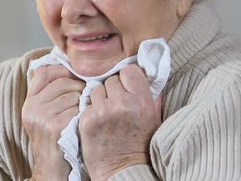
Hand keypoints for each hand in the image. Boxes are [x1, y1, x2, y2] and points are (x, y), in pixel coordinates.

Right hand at [22, 65, 84, 180]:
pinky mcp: (56, 126)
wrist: (51, 169)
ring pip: (73, 94)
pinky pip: (78, 108)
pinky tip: (82, 122)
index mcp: (29, 102)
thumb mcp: (43, 115)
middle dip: (78, 87)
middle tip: (84, 97)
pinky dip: (84, 113)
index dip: (62, 70)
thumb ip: (49, 93)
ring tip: (81, 113)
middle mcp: (33, 108)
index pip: (44, 72)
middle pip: (62, 81)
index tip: (74, 76)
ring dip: (83, 102)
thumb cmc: (54, 139)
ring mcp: (43, 117)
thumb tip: (65, 68)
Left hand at [79, 65, 162, 180]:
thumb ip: (150, 94)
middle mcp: (122, 103)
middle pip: (111, 79)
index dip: (126, 78)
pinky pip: (86, 104)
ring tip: (107, 114)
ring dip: (100, 98)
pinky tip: (99, 123)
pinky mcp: (87, 120)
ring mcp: (103, 111)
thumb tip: (146, 72)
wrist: (123, 170)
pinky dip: (91, 111)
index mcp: (141, 100)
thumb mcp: (153, 117)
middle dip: (113, 90)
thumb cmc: (140, 144)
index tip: (126, 87)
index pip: (128, 70)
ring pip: (96, 89)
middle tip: (117, 105)